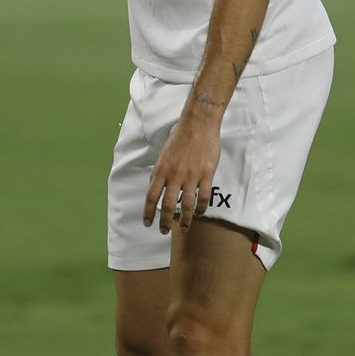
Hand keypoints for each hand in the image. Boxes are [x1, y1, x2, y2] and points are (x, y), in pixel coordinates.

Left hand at [143, 114, 220, 234]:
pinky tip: (200, 213)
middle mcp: (175, 175)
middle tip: (165, 231)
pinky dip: (201, 208)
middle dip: (165, 222)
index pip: (151, 196)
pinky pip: (204, 197)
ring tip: (184, 228)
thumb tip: (154, 186)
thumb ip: (159, 171)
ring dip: (185, 220)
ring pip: (187, 205)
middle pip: (168, 205)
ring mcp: (191, 176)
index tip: (148, 223)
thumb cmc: (180, 137)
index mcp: (161, 169)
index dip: (148, 213)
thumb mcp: (163, 154)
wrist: (199, 124)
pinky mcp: (206, 174)